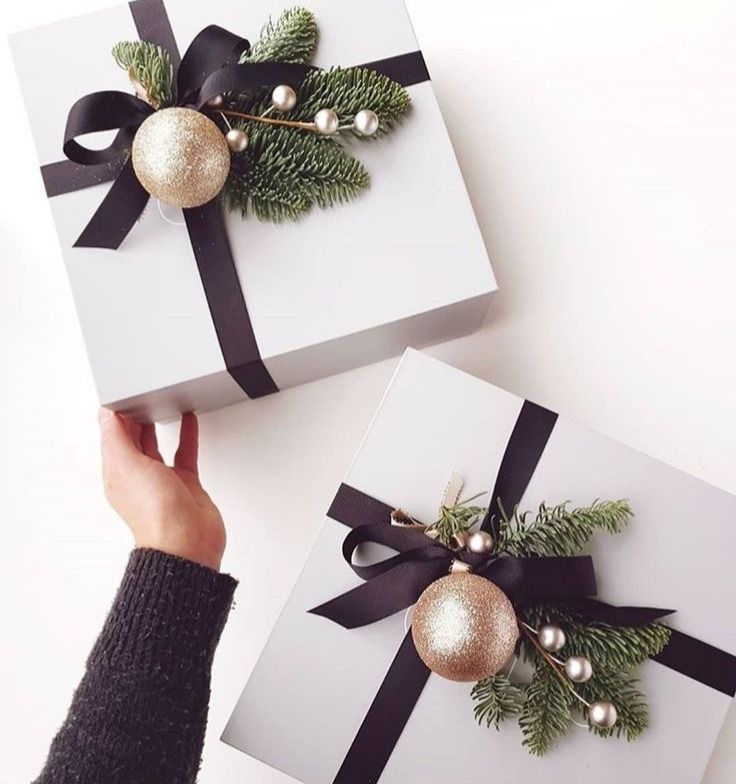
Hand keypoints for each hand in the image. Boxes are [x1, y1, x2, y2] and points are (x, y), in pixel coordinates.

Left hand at [99, 409, 225, 570]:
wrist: (188, 542)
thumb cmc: (157, 514)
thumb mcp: (127, 467)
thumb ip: (117, 438)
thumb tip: (106, 415)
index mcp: (118, 475)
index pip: (111, 439)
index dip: (113, 417)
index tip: (117, 395)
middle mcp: (139, 477)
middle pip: (132, 441)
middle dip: (132, 418)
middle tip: (136, 395)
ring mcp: (164, 481)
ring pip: (156, 446)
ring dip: (156, 425)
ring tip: (158, 404)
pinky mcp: (187, 483)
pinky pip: (185, 452)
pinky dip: (187, 434)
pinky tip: (189, 420)